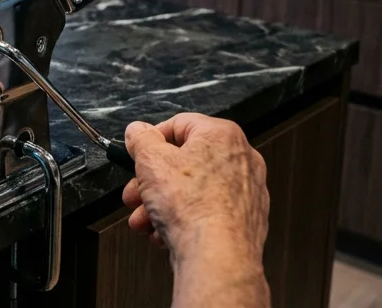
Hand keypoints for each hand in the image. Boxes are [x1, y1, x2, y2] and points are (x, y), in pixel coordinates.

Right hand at [120, 114, 268, 261]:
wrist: (217, 256)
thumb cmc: (193, 207)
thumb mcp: (151, 161)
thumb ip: (141, 139)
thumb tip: (138, 130)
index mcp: (223, 135)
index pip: (179, 125)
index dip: (151, 140)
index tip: (137, 154)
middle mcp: (241, 160)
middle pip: (184, 162)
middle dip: (151, 182)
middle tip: (135, 193)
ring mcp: (246, 192)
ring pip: (192, 191)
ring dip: (161, 204)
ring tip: (144, 220)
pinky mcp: (244, 221)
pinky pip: (206, 213)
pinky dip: (183, 220)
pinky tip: (164, 232)